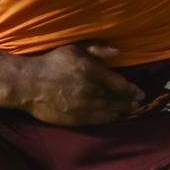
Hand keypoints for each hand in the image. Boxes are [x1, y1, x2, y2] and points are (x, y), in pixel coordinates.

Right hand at [18, 44, 144, 124]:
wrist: (29, 84)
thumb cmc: (52, 63)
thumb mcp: (74, 49)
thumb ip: (97, 49)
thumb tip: (118, 53)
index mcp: (90, 71)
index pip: (118, 84)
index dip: (131, 89)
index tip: (140, 92)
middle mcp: (90, 91)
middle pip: (115, 99)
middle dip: (129, 102)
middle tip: (138, 103)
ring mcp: (83, 107)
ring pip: (108, 111)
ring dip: (120, 111)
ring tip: (129, 111)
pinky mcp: (75, 119)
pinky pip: (97, 120)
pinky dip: (107, 119)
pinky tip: (112, 117)